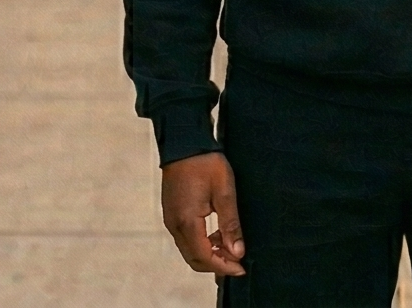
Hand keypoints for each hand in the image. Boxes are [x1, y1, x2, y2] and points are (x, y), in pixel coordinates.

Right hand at [159, 153, 245, 276]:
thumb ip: (230, 225)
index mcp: (187, 222)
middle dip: (217, 264)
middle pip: (194, 259)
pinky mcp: (171, 214)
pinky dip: (201, 243)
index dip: (223, 266)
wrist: (184, 143)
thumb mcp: (225, 192)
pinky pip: (185, 239)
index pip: (204, 257)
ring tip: (229, 245)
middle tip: (237, 260)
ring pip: (189, 250)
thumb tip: (237, 252)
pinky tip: (215, 234)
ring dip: (209, 254)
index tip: (241, 268)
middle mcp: (174, 226)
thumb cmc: (206, 164)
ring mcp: (170, 220)